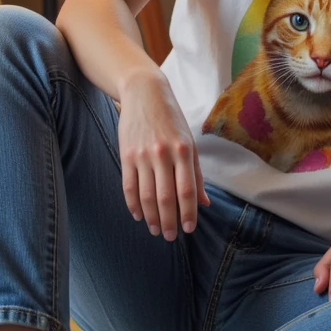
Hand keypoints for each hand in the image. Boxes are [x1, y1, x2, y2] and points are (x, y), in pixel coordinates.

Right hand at [117, 67, 209, 240]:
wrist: (145, 93)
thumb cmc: (172, 120)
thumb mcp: (190, 142)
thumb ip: (196, 174)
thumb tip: (204, 203)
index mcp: (184, 151)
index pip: (187, 190)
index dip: (188, 212)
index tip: (189, 229)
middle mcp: (163, 154)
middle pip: (165, 197)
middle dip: (169, 221)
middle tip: (171, 237)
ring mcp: (142, 155)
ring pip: (146, 195)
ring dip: (151, 217)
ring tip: (157, 230)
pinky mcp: (126, 155)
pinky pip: (129, 186)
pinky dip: (133, 205)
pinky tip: (139, 216)